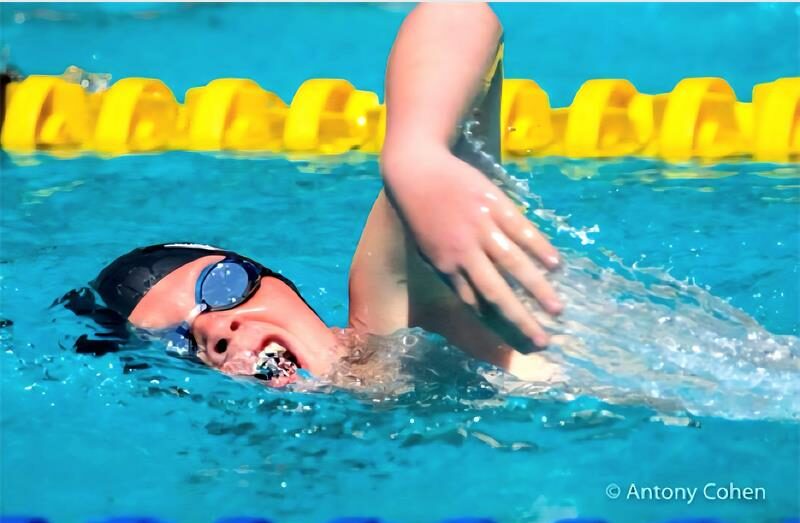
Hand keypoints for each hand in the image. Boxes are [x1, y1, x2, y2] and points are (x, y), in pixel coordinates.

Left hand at [382, 144, 562, 347]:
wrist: (417, 171)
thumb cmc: (421, 215)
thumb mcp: (428, 251)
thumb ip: (452, 274)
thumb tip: (475, 301)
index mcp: (446, 267)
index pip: (476, 303)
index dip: (498, 324)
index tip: (519, 342)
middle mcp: (465, 252)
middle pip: (497, 292)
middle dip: (521, 319)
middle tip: (544, 340)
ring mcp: (481, 227)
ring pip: (514, 264)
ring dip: (537, 289)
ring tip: (557, 309)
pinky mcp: (494, 204)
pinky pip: (521, 230)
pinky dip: (539, 248)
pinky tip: (555, 264)